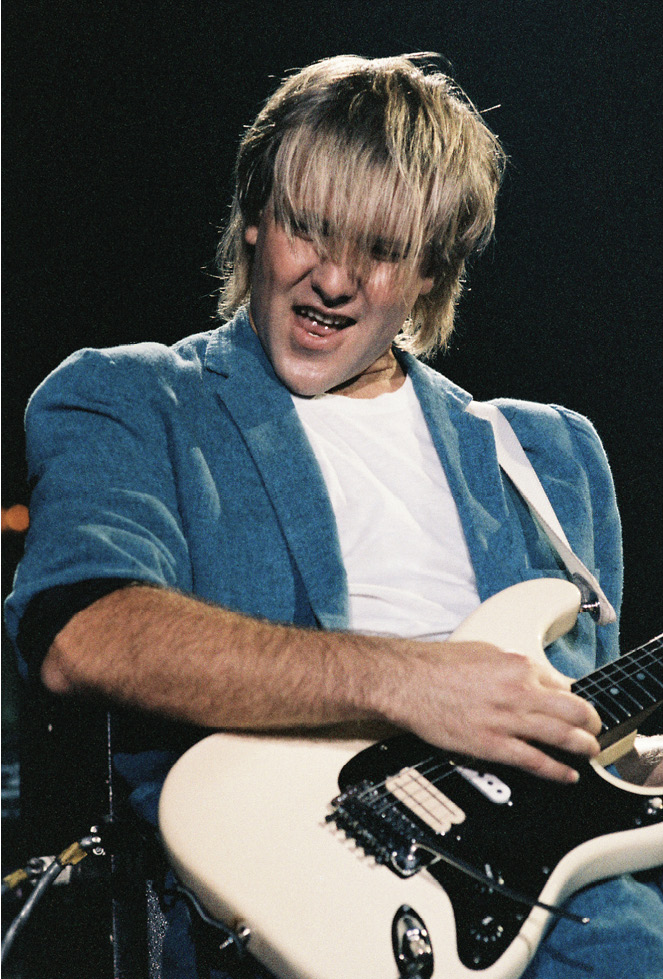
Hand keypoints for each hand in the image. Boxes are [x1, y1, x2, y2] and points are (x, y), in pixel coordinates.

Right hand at [381, 640, 601, 782]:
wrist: (407, 681)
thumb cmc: (437, 664)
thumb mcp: (484, 651)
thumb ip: (512, 666)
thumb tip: (531, 677)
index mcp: (517, 665)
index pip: (561, 684)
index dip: (571, 698)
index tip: (574, 706)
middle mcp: (518, 691)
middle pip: (573, 710)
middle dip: (591, 722)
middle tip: (595, 729)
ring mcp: (507, 720)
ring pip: (561, 736)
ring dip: (583, 746)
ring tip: (590, 751)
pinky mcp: (492, 745)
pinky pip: (535, 761)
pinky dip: (557, 771)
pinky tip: (568, 775)